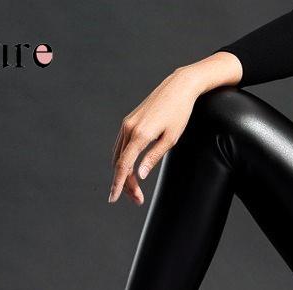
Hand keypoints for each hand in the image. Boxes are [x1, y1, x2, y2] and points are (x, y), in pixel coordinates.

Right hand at [109, 69, 201, 204]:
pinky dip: (123, 161)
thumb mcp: (170, 139)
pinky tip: (130, 171)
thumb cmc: (179, 113)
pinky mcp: (129, 122)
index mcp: (139, 134)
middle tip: (137, 200)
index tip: (113, 199)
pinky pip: (121, 146)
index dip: (118, 184)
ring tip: (135, 190)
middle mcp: (129, 128)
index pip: (124, 166)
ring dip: (124, 174)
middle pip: (120, 164)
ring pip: (118, 156)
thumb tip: (139, 175)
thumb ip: (153, 158)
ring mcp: (127, 124)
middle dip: (126, 184)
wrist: (178, 87)